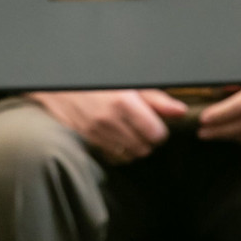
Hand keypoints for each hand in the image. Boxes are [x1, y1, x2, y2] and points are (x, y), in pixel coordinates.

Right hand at [28, 89, 187, 163]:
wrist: (60, 86)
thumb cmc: (98, 81)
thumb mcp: (130, 84)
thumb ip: (156, 100)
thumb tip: (180, 112)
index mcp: (124, 102)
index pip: (157, 134)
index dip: (160, 130)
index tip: (155, 124)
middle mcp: (111, 121)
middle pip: (145, 148)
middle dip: (147, 140)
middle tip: (142, 128)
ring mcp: (97, 134)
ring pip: (130, 156)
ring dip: (133, 147)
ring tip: (128, 132)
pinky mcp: (88, 143)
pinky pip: (113, 158)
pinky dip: (118, 152)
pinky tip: (115, 138)